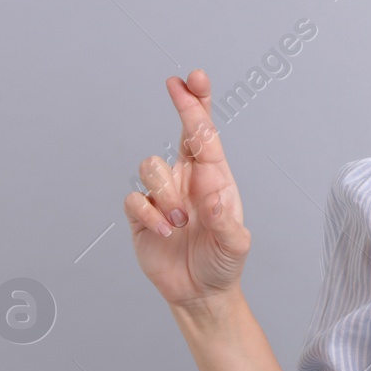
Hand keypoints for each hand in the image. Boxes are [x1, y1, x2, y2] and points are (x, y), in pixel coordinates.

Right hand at [124, 69, 251, 307]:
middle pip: (179, 133)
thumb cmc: (222, 261)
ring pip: (151, 166)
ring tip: (181, 222)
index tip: (194, 79)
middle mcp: (188, 179)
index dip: (198, 105)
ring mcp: (162, 195)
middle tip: (177, 85)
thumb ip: (225, 223)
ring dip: (167, 193)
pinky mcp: (141, 215)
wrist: (200, 291)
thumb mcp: (235, 245)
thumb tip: (213, 198)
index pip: (206, 135)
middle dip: (182, 106)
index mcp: (214, 178)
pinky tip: (164, 232)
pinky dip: (149, 214)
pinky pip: (135, 199)